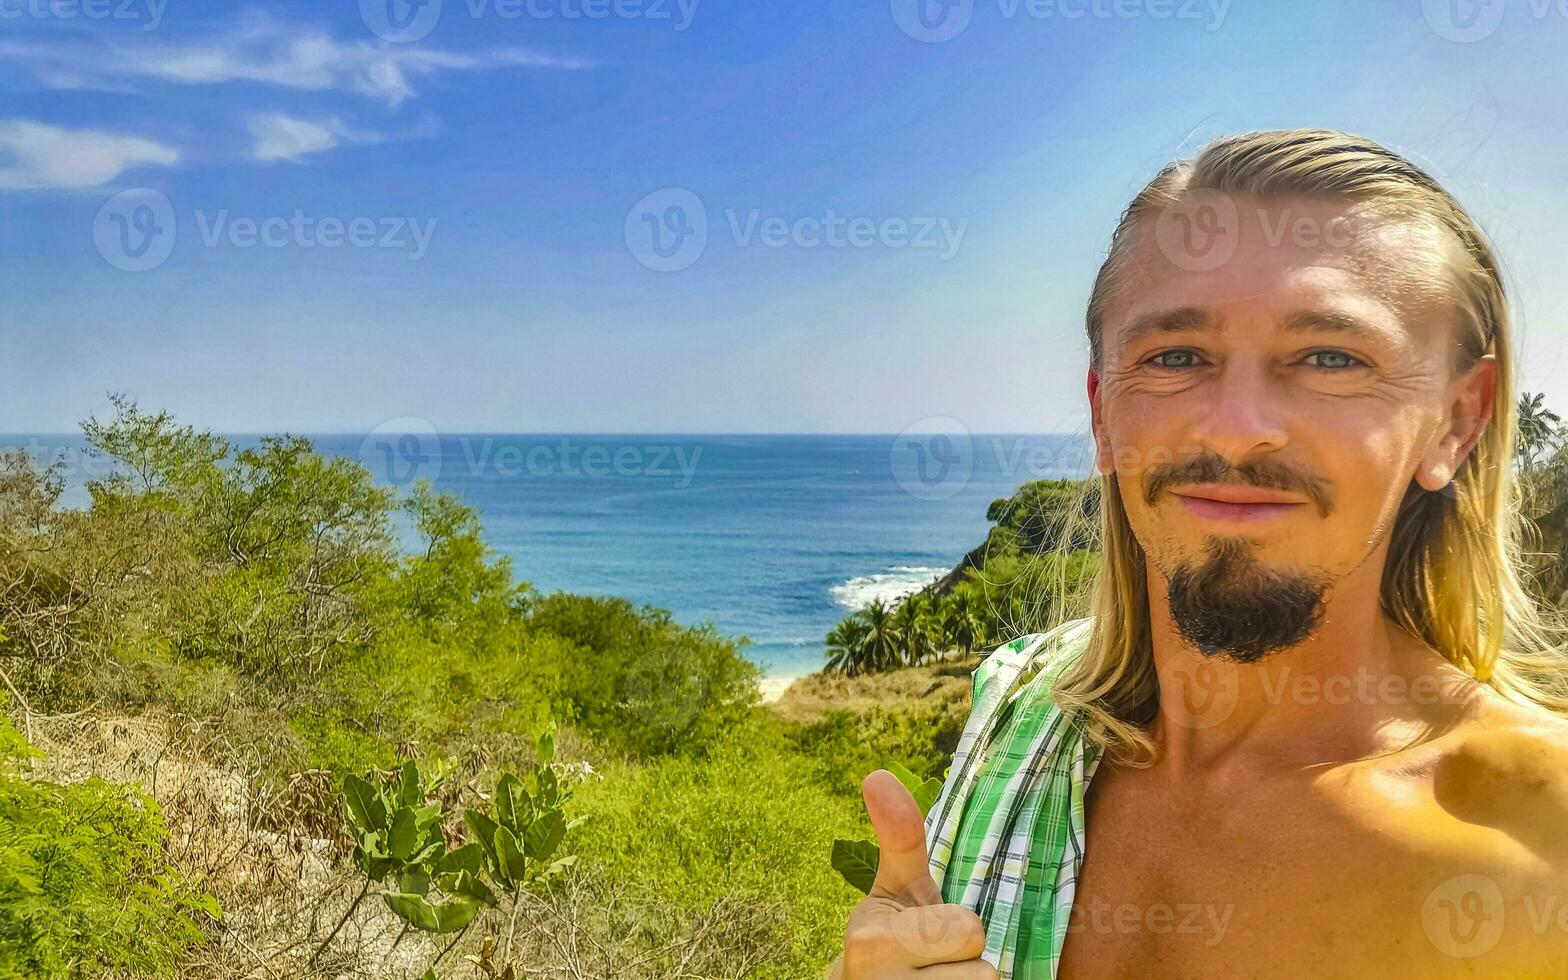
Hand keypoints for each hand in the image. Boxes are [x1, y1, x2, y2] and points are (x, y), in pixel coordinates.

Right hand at [835, 769, 997, 978]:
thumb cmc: (890, 938)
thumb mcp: (894, 889)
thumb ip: (899, 836)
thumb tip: (878, 775)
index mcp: (872, 941)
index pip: (970, 929)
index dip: (960, 931)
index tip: (931, 936)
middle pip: (985, 972)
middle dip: (969, 965)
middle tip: (938, 966)